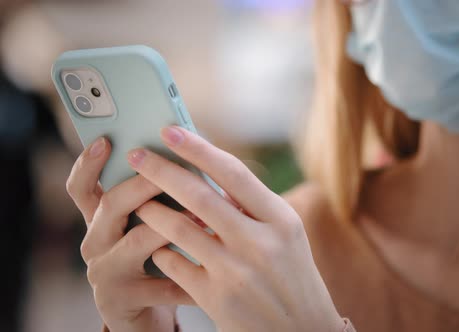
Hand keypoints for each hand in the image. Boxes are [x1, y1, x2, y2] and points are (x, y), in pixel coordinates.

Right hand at [66, 137, 192, 331]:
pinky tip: (215, 269)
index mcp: (99, 219)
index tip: (105, 141)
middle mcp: (95, 242)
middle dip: (143, 185)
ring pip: (138, 240)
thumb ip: (155, 197)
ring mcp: (106, 272)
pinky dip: (191, 275)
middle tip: (171, 172)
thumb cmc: (152, 258)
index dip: (88, 164)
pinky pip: (163, 284)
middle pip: (111, 205)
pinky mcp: (122, 300)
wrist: (142, 314)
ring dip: (173, 226)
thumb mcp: (145, 226)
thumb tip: (189, 154)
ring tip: (204, 217)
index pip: (82, 187)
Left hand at [130, 126, 343, 331]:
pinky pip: (174, 264)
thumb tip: (209, 174)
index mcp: (281, 220)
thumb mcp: (287, 236)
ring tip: (139, 200)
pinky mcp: (215, 298)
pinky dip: (161, 249)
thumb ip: (253, 206)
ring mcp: (236, 272)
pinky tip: (158, 246)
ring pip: (178, 229)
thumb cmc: (293, 276)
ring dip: (152, 210)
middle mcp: (260, 243)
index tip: (170, 131)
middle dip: (161, 171)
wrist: (303, 331)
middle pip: (199, 196)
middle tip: (137, 155)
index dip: (198, 149)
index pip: (234, 174)